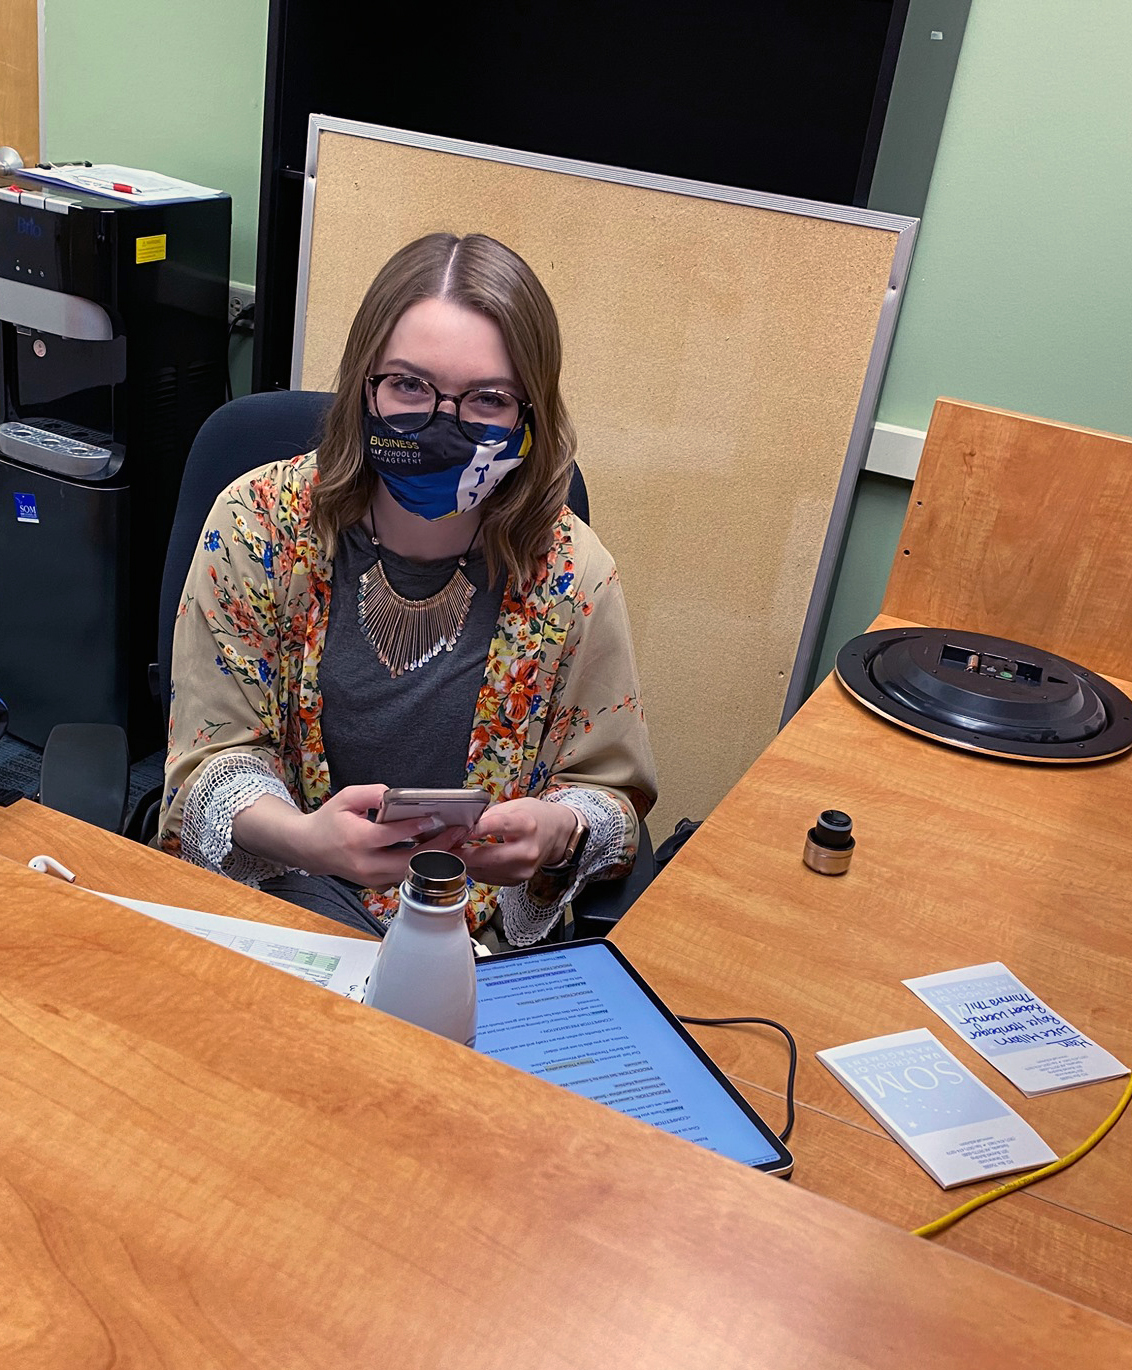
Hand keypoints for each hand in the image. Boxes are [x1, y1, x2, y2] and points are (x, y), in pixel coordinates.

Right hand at [233, 785, 467, 889]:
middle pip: (408, 861)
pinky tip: (439, 853)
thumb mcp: (346, 798)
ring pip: (410, 873)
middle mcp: (366, 864)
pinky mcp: (376, 884)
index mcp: (357, 840)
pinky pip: (404, 877)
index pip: (391, 835)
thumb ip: (372, 794)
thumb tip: (395, 796)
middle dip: (438, 848)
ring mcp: (371, 878)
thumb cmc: (329, 821)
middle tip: (459, 832)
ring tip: (457, 842)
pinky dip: (422, 866)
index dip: (415, 828)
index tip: (437, 819)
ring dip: (435, 859)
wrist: (310, 848)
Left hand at [457, 798, 577, 885]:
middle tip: (444, 848)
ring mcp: (523, 869)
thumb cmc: (534, 817)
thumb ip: (488, 815)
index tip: (457, 830)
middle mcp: (527, 850)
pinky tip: (469, 860)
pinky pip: (488, 878)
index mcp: (526, 825)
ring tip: (452, 852)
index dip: (475, 829)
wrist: (556, 835)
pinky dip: (475, 870)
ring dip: (465, 863)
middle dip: (462, 853)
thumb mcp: (514, 806)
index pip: (498, 826)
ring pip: (485, 871)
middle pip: (488, 856)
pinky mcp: (517, 880)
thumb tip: (462, 824)